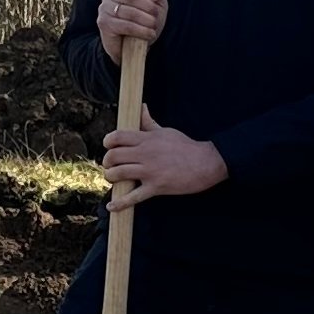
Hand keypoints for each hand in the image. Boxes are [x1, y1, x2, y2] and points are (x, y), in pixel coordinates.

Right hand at [96, 0, 167, 45]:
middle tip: (156, 16)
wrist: (134, 47)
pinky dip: (140, 30)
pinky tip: (149, 34)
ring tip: (153, 27)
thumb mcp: (158, 5)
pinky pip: (124, 25)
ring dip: (145, 20)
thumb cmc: (145, 22)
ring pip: (127, 10)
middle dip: (147, 6)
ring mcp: (104, 8)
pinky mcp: (103, 23)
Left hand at [101, 123, 222, 209]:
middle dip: (107, 162)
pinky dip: (120, 203)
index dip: (108, 142)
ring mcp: (150, 171)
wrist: (206, 163)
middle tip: (110, 165)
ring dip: (111, 178)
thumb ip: (149, 122)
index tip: (108, 146)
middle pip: (113, 156)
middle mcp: (145, 153)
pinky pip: (134, 197)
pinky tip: (111, 206)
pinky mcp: (156, 187)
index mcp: (147, 138)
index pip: (117, 137)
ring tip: (113, 179)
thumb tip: (141, 107)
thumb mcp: (166, 131)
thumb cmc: (186, 146)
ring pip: (119, 174)